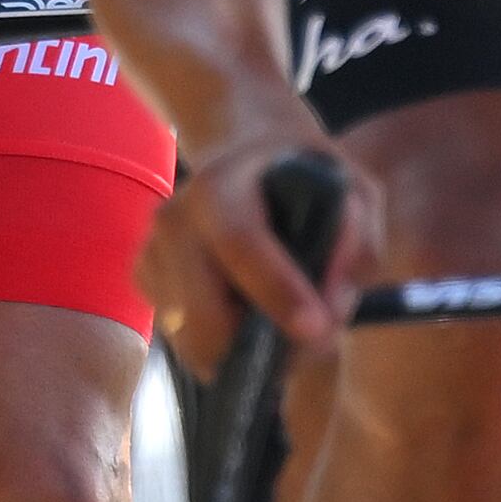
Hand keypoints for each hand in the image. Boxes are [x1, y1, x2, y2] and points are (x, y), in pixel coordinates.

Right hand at [142, 102, 377, 369]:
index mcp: (219, 187)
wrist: (241, 152)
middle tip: (307, 346)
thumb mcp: (352, 190)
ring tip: (279, 321)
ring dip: (240, 349)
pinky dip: (219, 341)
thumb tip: (332, 310)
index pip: (240, 242)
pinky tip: (245, 309)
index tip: (318, 330)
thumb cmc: (303, 175)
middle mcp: (173, 220)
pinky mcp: (144, 277)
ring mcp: (151, 251)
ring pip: (191, 336)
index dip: (278, 290)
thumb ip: (356, 244)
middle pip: (199, 312)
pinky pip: (182, 335)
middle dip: (254, 349)